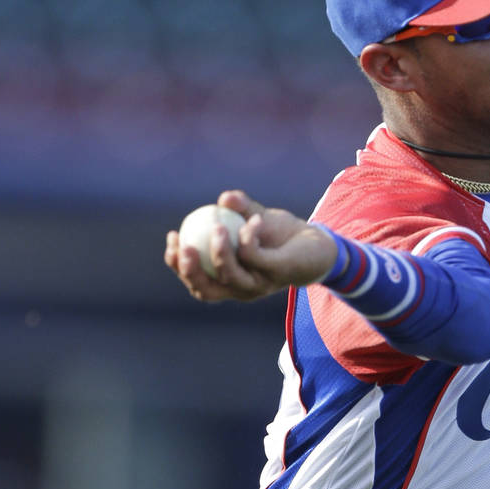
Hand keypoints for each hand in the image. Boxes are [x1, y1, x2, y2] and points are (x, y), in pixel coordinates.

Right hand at [165, 190, 336, 302]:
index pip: (198, 282)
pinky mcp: (277, 274)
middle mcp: (242, 289)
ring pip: (230, 276)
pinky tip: (253, 219)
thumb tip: (224, 198)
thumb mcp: (255, 218)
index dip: (178, 266)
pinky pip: (254, 256)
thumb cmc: (281, 235)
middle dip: (190, 270)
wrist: (318, 245)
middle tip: (183, 244)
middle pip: (206, 290)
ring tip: (218, 226)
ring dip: (219, 251)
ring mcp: (260, 284)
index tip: (172, 238)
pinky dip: (248, 235)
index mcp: (230, 281)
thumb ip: (239, 208)